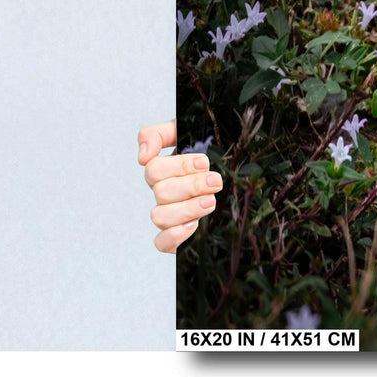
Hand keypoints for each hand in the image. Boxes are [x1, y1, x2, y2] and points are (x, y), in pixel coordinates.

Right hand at [138, 120, 221, 253]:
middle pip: (161, 192)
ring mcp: (169, 214)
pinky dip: (175, 235)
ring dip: (187, 208)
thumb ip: (158, 134)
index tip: (205, 162)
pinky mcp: (176, 236)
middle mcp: (163, 193)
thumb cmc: (207, 150)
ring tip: (210, 201)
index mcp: (163, 170)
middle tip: (215, 181)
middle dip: (192, 186)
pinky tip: (194, 225)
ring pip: (160, 217)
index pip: (154, 169)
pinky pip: (161, 243)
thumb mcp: (186, 133)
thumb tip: (142, 156)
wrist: (233, 170)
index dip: (179, 166)